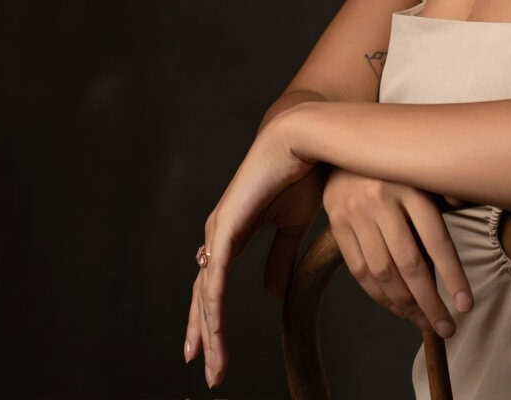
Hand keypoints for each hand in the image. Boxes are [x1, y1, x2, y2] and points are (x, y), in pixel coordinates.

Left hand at [184, 116, 314, 388]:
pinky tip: (213, 330)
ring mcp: (218, 231)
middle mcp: (218, 236)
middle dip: (205, 336)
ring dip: (209, 332)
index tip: (211, 353)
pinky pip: (215, 275)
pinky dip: (213, 305)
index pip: (214, 288)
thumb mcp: (293, 227)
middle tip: (209, 371)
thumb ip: (280, 258)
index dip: (211, 321)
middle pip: (204, 297)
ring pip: (206, 293)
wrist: (306, 140)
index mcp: (233, 236)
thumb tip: (270, 293)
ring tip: (212, 364)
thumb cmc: (302, 174)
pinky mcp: (225, 226)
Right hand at [323, 169, 473, 337]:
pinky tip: (397, 309)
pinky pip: (359, 271)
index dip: (452, 276)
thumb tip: (470, 199)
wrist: (340, 146)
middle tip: (446, 327)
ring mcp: (357, 214)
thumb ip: (446, 192)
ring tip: (425, 323)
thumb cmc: (395, 165)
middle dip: (430, 302)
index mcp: (411, 186)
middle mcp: (382, 199)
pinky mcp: (337, 225)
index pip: (436, 240)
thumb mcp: (423, 171)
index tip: (466, 305)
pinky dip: (379, 296)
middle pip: (409, 263)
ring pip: (383, 272)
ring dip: (405, 305)